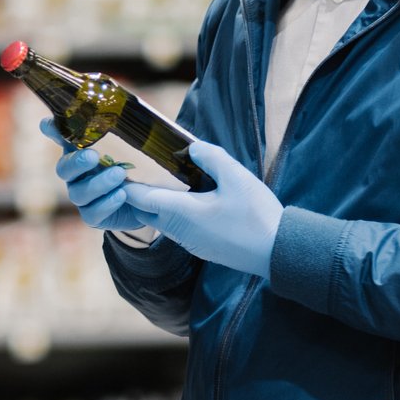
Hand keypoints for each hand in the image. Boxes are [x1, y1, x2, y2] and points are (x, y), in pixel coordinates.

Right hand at [42, 118, 153, 232]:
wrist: (146, 203)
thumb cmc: (136, 169)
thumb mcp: (133, 150)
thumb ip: (124, 134)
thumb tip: (128, 107)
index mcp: (81, 153)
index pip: (61, 138)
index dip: (52, 131)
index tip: (48, 124)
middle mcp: (76, 175)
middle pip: (64, 169)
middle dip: (76, 162)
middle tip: (93, 156)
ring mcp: (81, 196)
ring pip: (79, 192)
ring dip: (98, 183)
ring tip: (119, 175)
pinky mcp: (92, 216)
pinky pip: (92, 213)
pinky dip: (107, 203)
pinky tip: (121, 194)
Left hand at [121, 140, 281, 279]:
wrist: (278, 252)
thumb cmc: (257, 216)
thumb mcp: (237, 177)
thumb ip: (211, 158)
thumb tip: (190, 147)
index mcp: (181, 212)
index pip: (139, 199)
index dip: (126, 184)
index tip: (121, 167)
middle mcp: (178, 230)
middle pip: (145, 211)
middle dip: (137, 193)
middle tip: (140, 169)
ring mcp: (188, 242)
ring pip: (159, 221)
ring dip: (156, 203)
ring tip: (161, 179)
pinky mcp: (199, 247)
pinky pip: (175, 228)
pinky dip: (171, 212)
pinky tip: (186, 198)